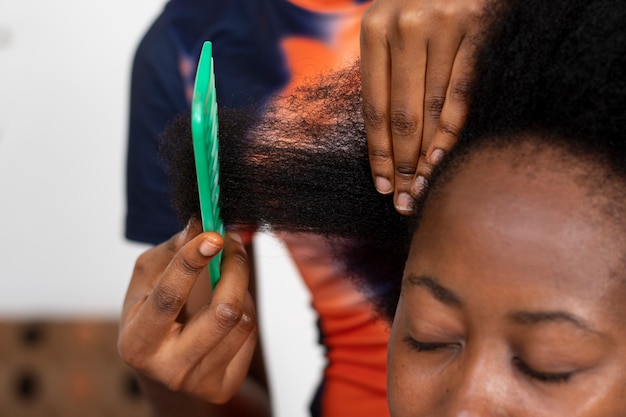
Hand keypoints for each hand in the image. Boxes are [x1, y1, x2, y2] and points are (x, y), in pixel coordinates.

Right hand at [118, 220, 256, 403]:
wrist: (163, 367)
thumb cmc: (151, 316)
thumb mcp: (146, 282)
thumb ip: (170, 252)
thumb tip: (198, 226)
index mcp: (138, 342)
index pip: (169, 297)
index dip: (192, 263)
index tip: (213, 236)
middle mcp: (169, 368)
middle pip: (222, 312)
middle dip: (234, 268)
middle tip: (232, 243)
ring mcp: (199, 382)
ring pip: (242, 319)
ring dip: (239, 288)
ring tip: (225, 279)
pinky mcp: (224, 386)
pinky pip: (249, 334)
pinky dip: (243, 310)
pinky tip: (226, 307)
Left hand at [360, 0, 485, 213]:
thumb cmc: (417, 4)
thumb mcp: (388, 26)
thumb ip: (382, 70)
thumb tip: (382, 136)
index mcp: (374, 29)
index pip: (374, 107)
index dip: (378, 151)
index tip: (381, 185)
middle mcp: (406, 27)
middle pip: (402, 114)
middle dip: (402, 163)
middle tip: (404, 198)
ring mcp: (445, 26)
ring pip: (432, 108)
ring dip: (426, 155)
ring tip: (422, 189)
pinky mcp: (479, 28)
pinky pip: (463, 91)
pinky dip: (452, 129)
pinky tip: (443, 157)